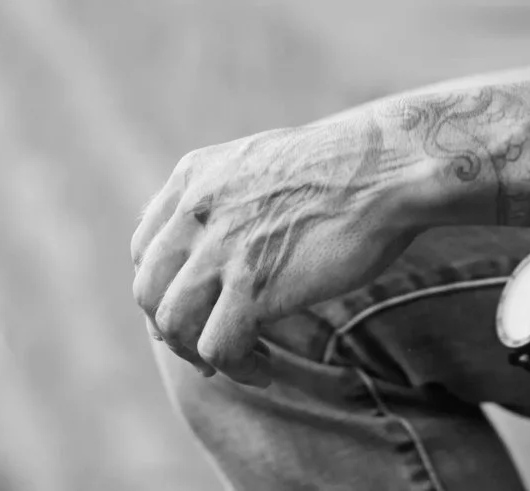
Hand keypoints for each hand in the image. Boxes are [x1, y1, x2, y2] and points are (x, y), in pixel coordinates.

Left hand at [129, 116, 423, 384]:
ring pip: (172, 325)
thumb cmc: (344, 167)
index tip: (193, 309)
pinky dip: (237, 369)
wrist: (385, 168)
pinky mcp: (252, 286)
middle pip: (148, 290)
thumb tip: (215, 243)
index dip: (163, 288)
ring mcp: (221, 248)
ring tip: (239, 362)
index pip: (144, 248)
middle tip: (207, 347)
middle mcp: (196, 210)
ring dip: (200, 354)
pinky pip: (217, 348)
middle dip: (173, 328)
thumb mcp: (262, 161)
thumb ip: (226, 196)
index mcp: (194, 176)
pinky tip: (264, 369)